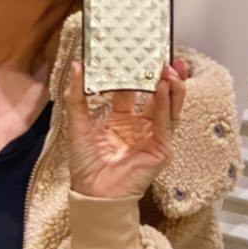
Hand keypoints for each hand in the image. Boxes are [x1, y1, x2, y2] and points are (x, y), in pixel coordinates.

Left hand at [65, 56, 188, 201]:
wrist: (93, 195)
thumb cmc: (86, 167)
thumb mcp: (78, 125)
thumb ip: (76, 96)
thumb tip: (76, 66)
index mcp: (121, 120)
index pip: (131, 90)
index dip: (133, 73)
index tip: (134, 53)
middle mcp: (139, 126)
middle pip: (155, 95)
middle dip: (160, 76)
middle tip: (160, 55)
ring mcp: (152, 137)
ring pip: (167, 107)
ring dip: (171, 87)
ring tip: (170, 68)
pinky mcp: (160, 149)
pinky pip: (165, 123)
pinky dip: (166, 104)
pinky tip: (165, 88)